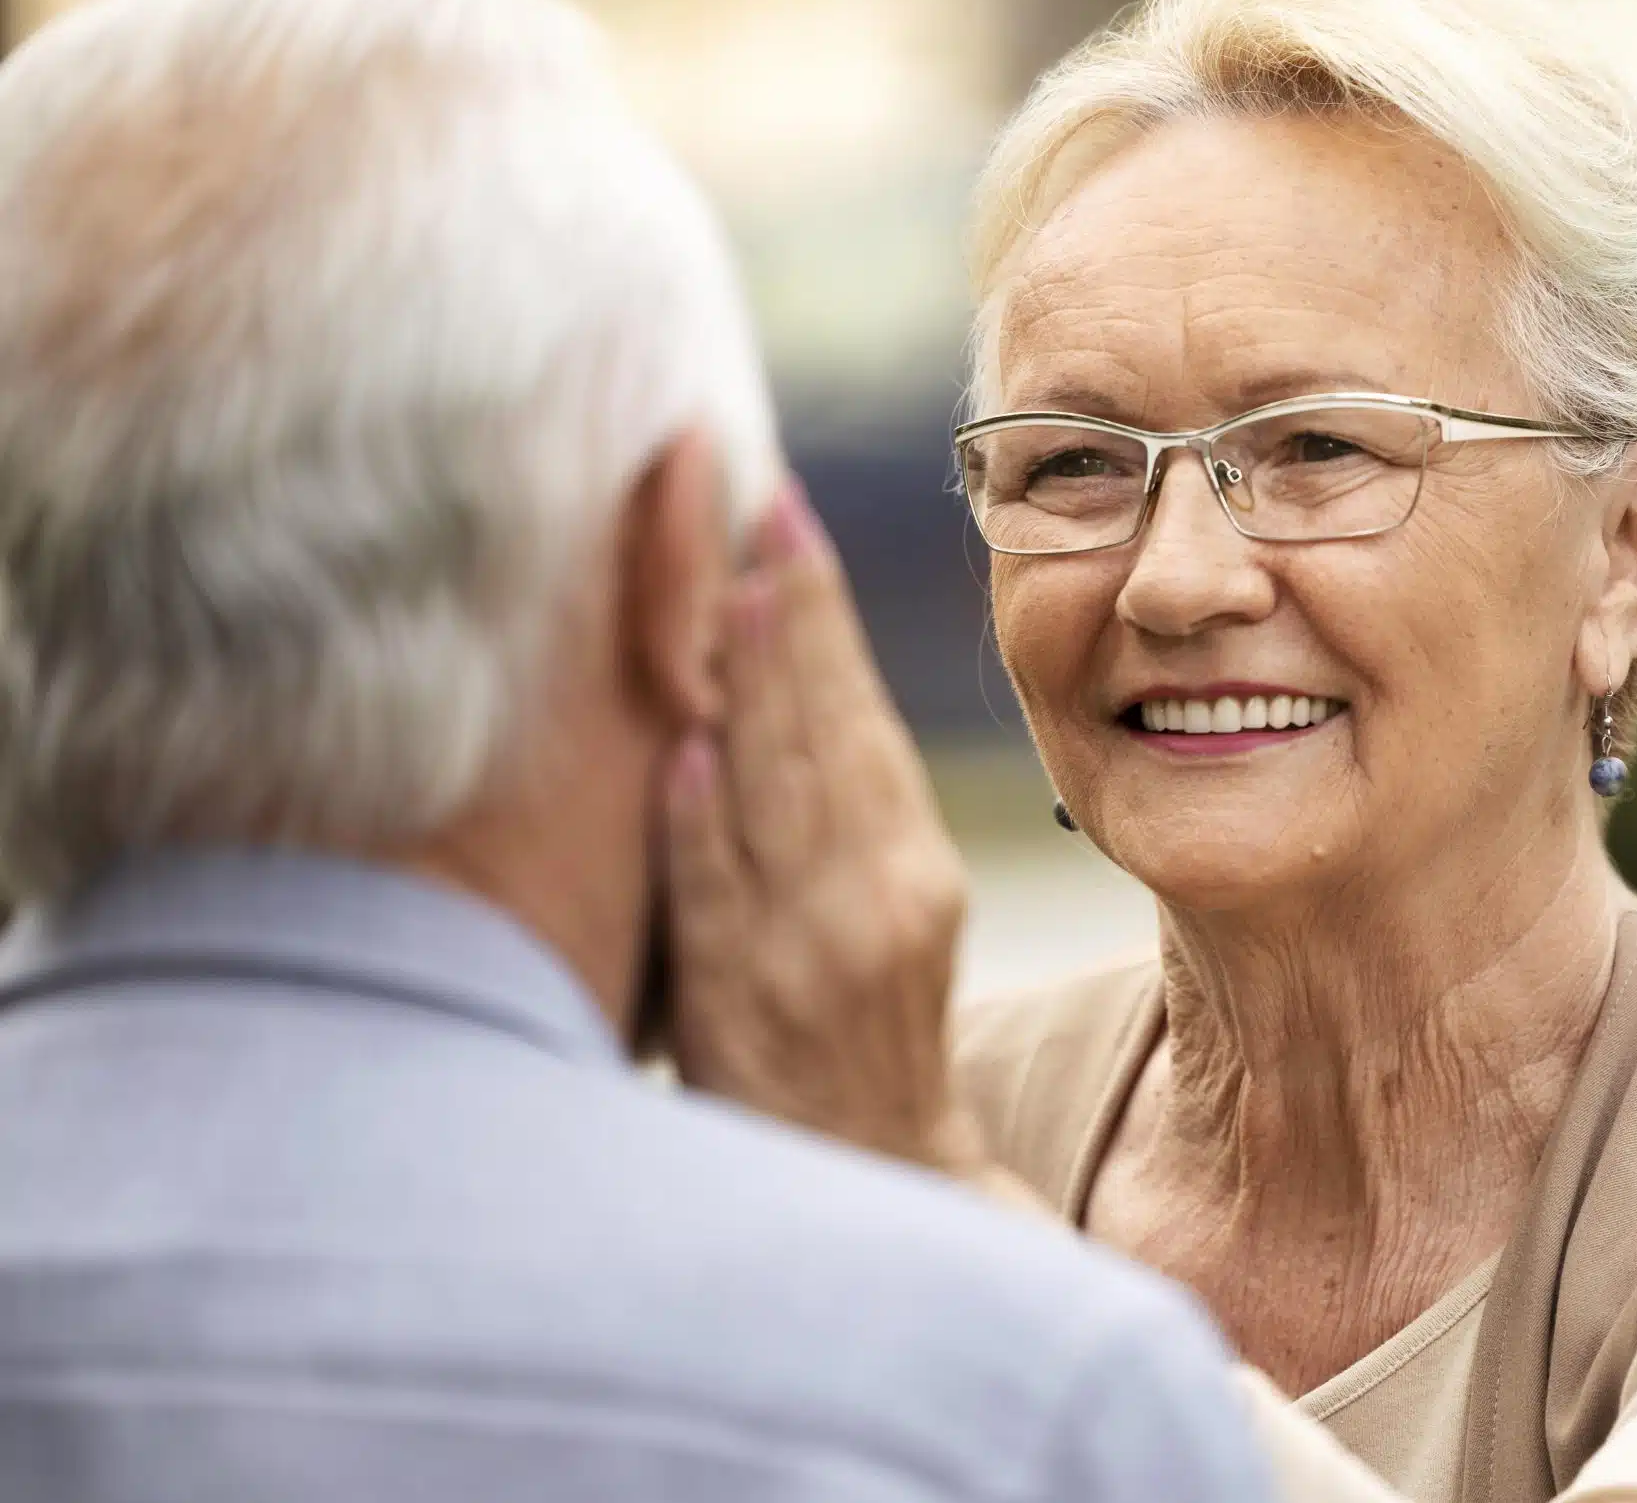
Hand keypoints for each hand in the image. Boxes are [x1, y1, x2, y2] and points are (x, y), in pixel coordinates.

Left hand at [662, 482, 984, 1175]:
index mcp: (911, 862)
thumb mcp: (879, 909)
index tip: (789, 517)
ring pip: (774, 796)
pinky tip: (682, 752)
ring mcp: (811, 948)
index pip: (860, 715)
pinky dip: (699, 826)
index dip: (823, 615)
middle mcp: (876, 893)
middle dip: (789, 615)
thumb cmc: (855, 1025)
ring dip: (749, 688)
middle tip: (757, 507)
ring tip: (727, 590)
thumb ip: (836, 809)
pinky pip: (714, 897)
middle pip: (823, 733)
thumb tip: (765, 681)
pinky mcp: (742, 1004)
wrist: (871, 1173)